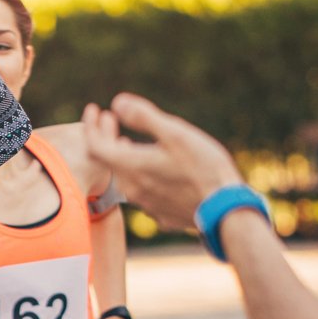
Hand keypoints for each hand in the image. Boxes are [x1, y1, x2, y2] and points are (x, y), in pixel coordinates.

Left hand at [80, 94, 245, 233]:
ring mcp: (148, 206)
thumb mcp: (176, 134)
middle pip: (109, 162)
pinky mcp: (163, 216)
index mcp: (132, 167)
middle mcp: (133, 190)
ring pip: (127, 179)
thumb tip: (117, 103)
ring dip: (125, 158)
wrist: (227, 211)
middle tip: (111, 120)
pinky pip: (145, 194)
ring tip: (130, 143)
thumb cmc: (204, 168)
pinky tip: (155, 171)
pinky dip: (143, 177)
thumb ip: (144, 118)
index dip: (90, 127)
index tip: (94, 110)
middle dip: (107, 138)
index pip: (94, 147)